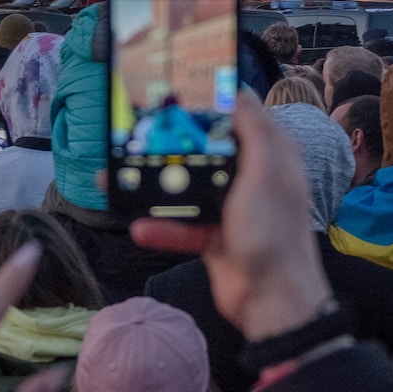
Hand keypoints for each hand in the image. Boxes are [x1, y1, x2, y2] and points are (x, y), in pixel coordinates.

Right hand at [131, 92, 331, 340]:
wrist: (271, 301)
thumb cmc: (274, 232)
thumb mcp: (266, 172)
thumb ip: (253, 130)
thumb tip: (237, 90)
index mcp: (270, 156)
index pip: (240, 117)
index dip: (211, 103)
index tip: (174, 91)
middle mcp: (252, 178)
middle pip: (206, 151)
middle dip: (172, 143)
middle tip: (136, 131)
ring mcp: (232, 210)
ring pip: (187, 189)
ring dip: (155, 187)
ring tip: (118, 178)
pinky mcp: (214, 238)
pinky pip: (182, 226)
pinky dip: (162, 227)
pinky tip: (139, 226)